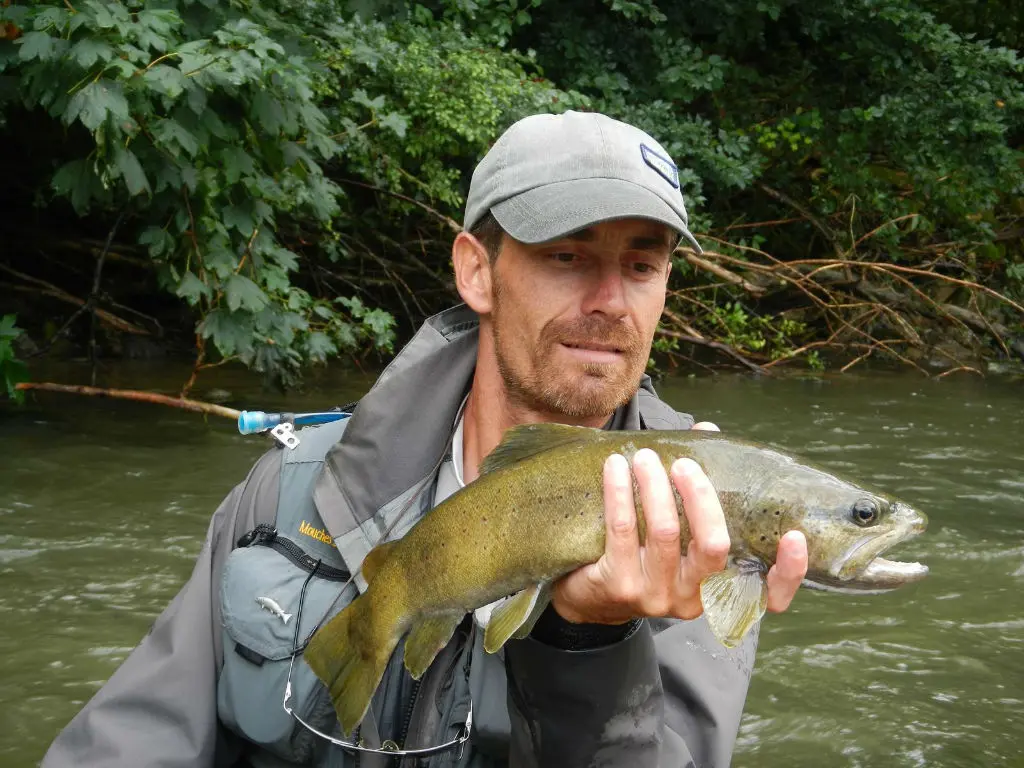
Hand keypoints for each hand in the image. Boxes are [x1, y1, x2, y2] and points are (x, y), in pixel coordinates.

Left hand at [550, 422, 807, 624]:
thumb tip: (706, 431)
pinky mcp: (619, 587)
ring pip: (665, 533)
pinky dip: (619, 491)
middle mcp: (694, 597)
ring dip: (654, 486)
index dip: (788, 572)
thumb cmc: (643, 554)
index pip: (768, 595)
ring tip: (644, 457)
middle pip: (712, 546)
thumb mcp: (677, 532)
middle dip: (700, 497)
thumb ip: (698, 488)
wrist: (589, 597)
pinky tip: (615, 467)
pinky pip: (622, 531)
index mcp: (720, 587)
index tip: (794, 536)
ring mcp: (657, 596)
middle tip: (685, 464)